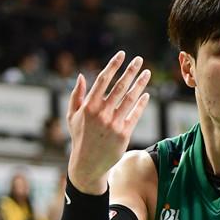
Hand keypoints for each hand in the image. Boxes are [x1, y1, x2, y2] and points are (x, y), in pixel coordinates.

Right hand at [67, 51, 150, 192]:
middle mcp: (101, 113)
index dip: (114, 65)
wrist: (88, 164)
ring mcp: (113, 124)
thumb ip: (76, 96)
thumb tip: (81, 77)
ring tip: (147, 73)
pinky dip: (141, 104)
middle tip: (139, 60)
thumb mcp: (72, 116)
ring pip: (130, 99)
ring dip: (140, 84)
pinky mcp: (123, 134)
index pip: (103, 80)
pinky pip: (135, 115)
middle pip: (119, 87)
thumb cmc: (80, 138)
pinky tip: (146, 94)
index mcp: (88, 106)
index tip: (122, 54)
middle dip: (130, 71)